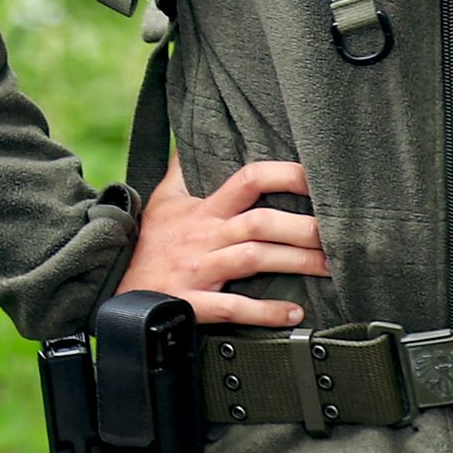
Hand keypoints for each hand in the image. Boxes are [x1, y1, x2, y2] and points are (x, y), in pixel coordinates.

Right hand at [119, 154, 326, 326]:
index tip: (317, 178)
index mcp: (202, 210)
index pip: (247, 180)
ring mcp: (199, 270)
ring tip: (331, 267)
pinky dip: (265, 312)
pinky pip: (233, 306)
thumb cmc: (146, 245)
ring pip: (254, 259)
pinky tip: (294, 314)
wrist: (112, 290)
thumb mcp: (162, 201)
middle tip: (340, 233)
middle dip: (303, 227)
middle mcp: (204, 236)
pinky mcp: (192, 302)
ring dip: (297, 262)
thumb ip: (183, 171)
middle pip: (261, 223)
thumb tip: (193, 138)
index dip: (284, 175)